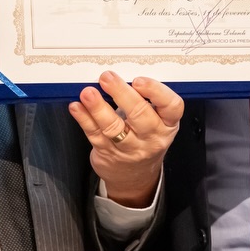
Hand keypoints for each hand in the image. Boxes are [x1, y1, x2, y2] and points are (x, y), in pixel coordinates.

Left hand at [68, 71, 181, 207]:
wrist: (135, 175)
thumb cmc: (145, 137)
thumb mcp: (156, 121)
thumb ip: (144, 100)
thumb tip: (120, 75)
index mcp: (167, 123)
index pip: (171, 106)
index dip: (156, 92)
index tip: (139, 81)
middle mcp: (152, 136)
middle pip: (140, 115)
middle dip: (122, 94)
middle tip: (107, 78)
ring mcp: (130, 148)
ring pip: (114, 127)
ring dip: (99, 108)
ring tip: (88, 93)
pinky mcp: (108, 153)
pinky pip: (95, 134)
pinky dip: (84, 119)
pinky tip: (78, 108)